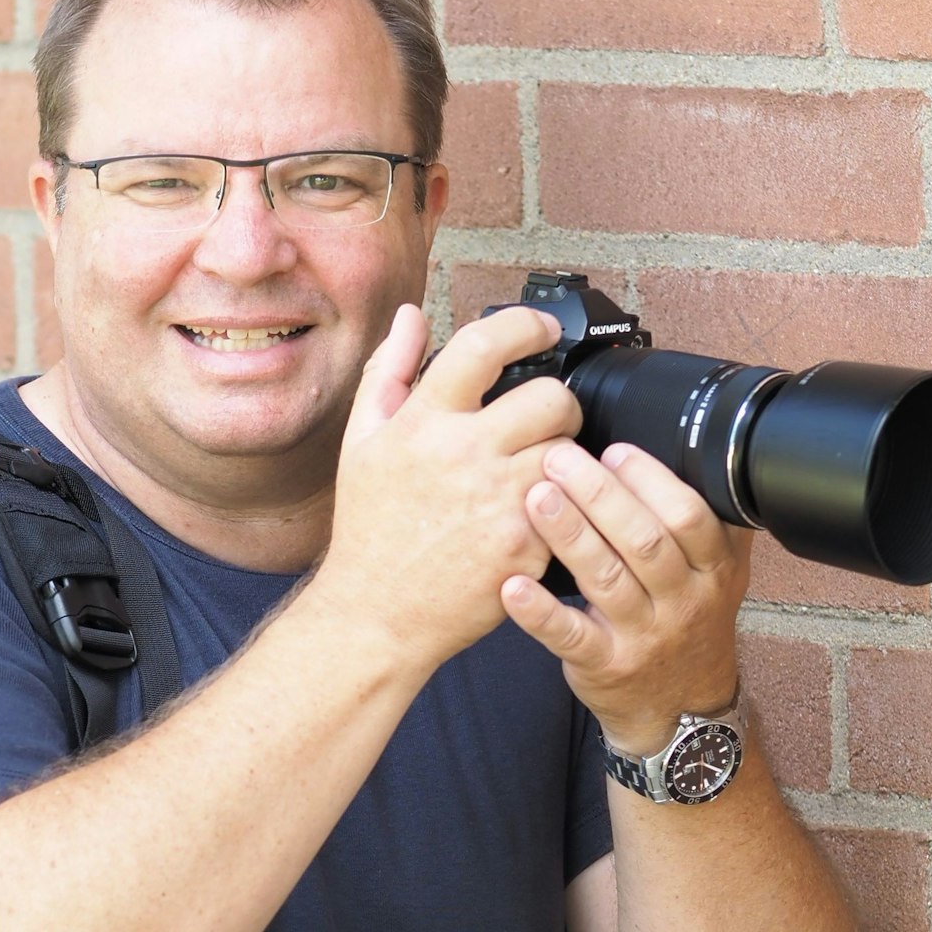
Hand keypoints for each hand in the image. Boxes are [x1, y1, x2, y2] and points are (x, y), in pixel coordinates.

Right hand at [316, 303, 584, 673]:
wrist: (375, 614)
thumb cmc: (370, 531)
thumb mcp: (362, 443)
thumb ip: (389, 372)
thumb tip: (412, 317)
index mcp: (423, 422)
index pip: (484, 346)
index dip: (524, 325)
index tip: (541, 330)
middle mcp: (463, 455)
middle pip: (550, 398)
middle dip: (558, 406)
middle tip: (546, 425)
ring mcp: (498, 502)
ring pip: (569, 454)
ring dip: (564, 460)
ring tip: (541, 475)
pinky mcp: (524, 546)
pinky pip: (568, 509)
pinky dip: (560, 511)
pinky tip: (535, 519)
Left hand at [500, 440, 749, 753]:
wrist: (678, 710)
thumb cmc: (686, 624)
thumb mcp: (718, 575)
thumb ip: (706, 523)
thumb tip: (686, 449)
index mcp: (714, 568)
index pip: (688, 515)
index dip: (650, 480)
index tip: (612, 450)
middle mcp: (683, 601)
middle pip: (644, 541)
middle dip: (599, 495)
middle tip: (557, 458)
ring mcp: (643, 636)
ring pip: (606, 579)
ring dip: (570, 535)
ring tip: (535, 498)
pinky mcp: (604, 665)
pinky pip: (571, 635)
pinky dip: (540, 612)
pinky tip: (513, 586)